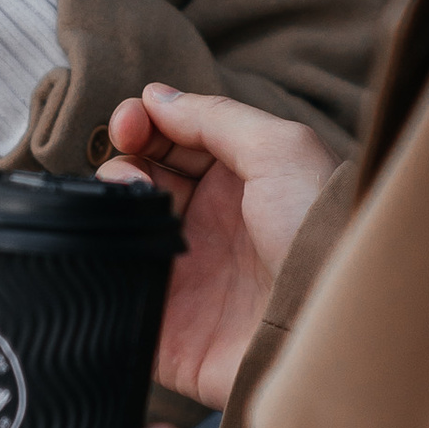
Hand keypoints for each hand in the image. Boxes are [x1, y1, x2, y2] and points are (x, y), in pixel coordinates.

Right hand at [98, 84, 335, 412]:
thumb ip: (215, 117)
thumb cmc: (318, 233)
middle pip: (143, 182)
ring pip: (122, 233)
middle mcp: (211, 229)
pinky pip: (117, 294)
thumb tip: (156, 97)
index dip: (145, 127)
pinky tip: (114, 246)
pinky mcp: (166, 330)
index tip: (128, 122)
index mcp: (240, 185)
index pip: (175, 144)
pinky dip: (102, 266)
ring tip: (130, 202)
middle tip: (134, 169)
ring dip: (112, 206)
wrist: (326, 324)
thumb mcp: (281, 149)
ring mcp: (186, 279)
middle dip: (126, 163)